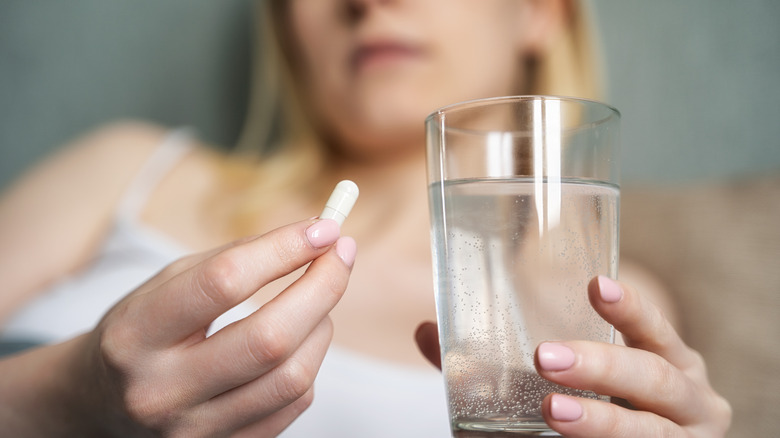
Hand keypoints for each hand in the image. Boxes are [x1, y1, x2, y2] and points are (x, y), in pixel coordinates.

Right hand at [0, 218, 355, 436]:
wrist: (102, 403)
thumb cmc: (145, 330)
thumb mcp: (168, 283)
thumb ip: (237, 258)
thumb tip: (315, 237)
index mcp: (137, 334)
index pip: (223, 282)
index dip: (283, 249)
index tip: (324, 228)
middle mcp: (162, 390)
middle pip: (270, 338)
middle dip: (322, 287)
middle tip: (341, 255)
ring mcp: (194, 430)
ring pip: (293, 377)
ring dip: (321, 325)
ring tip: (316, 300)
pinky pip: (294, 403)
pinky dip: (309, 361)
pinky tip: (299, 340)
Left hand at [414, 276, 731, 436]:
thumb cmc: (596, 414)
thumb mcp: (556, 387)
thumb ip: (494, 366)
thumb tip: (426, 332)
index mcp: (668, 363)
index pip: (654, 329)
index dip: (630, 307)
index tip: (594, 284)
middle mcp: (690, 400)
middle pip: (655, 378)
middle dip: (602, 365)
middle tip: (545, 356)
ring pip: (650, 432)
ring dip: (601, 420)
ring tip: (552, 410)